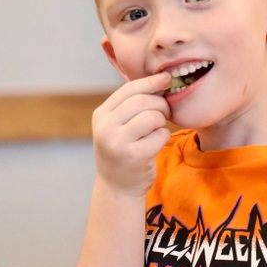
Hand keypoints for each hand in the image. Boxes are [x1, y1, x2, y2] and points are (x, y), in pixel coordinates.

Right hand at [92, 72, 171, 196]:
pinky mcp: (135, 156)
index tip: (166, 78)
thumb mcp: (118, 125)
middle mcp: (105, 127)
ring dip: (162, 121)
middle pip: (143, 101)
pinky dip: (164, 137)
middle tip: (165, 112)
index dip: (150, 82)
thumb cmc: (124, 151)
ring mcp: (118, 142)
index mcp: (101, 115)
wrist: (117, 188)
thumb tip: (159, 78)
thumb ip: (131, 104)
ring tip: (157, 130)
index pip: (128, 89)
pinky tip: (156, 144)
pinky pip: (161, 135)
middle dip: (161, 103)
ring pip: (153, 116)